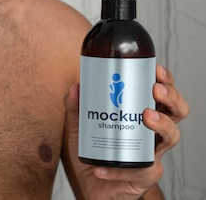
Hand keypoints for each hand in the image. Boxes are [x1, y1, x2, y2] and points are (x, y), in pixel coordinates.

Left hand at [64, 64, 189, 199]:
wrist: (89, 182)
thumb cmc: (94, 148)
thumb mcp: (81, 123)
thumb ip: (76, 105)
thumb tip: (76, 87)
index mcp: (141, 115)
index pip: (161, 95)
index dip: (165, 82)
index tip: (156, 70)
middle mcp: (152, 133)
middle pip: (176, 113)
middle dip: (171, 98)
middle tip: (155, 90)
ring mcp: (151, 154)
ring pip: (171, 139)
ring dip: (162, 124)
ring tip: (146, 117)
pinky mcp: (143, 176)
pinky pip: (139, 171)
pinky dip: (118, 169)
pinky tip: (101, 167)